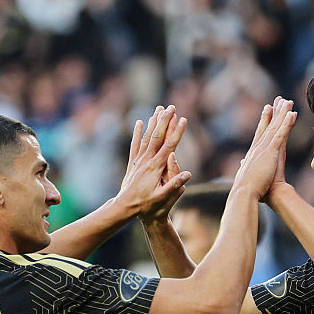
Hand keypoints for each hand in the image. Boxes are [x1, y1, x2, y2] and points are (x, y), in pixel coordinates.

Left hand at [119, 105, 191, 219]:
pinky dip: (138, 132)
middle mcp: (147, 160)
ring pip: (147, 136)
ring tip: (158, 109)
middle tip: (171, 107)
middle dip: (165, 120)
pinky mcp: (133, 163)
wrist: (125, 206)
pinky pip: (136, 144)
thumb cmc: (146, 205)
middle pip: (157, 136)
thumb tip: (188, 174)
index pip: (169, 146)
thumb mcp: (162, 198)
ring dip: (154, 122)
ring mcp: (139, 160)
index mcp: (156, 167)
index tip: (184, 119)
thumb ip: (174, 186)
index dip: (177, 132)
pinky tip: (140, 122)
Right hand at [233, 97, 296, 200]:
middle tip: (279, 100)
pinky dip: (286, 124)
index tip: (267, 110)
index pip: (260, 134)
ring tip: (288, 102)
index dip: (264, 121)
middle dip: (274, 112)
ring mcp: (263, 148)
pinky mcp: (270, 152)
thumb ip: (246, 169)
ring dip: (282, 114)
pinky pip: (281, 134)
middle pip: (268, 126)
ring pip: (275, 127)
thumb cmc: (245, 190)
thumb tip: (242, 166)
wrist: (245, 193)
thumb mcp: (246, 177)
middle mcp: (257, 147)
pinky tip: (292, 114)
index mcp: (252, 154)